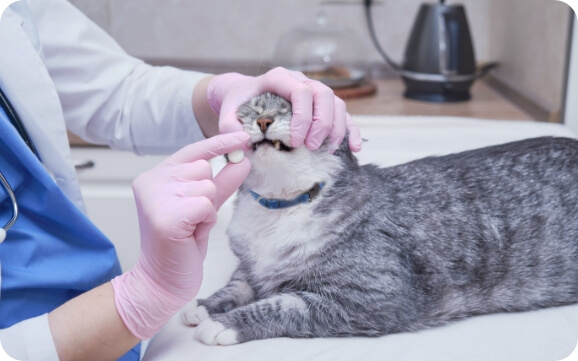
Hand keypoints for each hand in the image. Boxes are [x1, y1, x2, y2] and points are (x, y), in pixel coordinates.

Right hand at [111, 132, 250, 338]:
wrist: (162, 280)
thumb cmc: (180, 244)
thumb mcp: (204, 206)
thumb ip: (221, 182)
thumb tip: (242, 160)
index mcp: (154, 176)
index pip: (192, 151)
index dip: (219, 143)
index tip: (243, 136)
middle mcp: (150, 182)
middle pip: (203, 168)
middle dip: (207, 194)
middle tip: (192, 218)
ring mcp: (154, 199)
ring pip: (206, 187)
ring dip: (206, 209)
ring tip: (189, 227)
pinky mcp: (164, 217)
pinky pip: (206, 204)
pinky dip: (206, 220)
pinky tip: (190, 234)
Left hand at [207, 67, 361, 151]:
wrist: (243, 95)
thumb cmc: (237, 103)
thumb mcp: (226, 112)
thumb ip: (227, 126)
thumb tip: (239, 143)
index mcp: (279, 78)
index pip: (300, 91)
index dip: (303, 117)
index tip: (296, 141)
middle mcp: (300, 81)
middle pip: (324, 95)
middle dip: (322, 124)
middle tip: (311, 147)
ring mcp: (313, 92)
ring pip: (336, 103)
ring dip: (336, 128)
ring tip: (326, 150)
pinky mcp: (321, 106)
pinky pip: (342, 114)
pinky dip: (350, 130)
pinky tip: (353, 147)